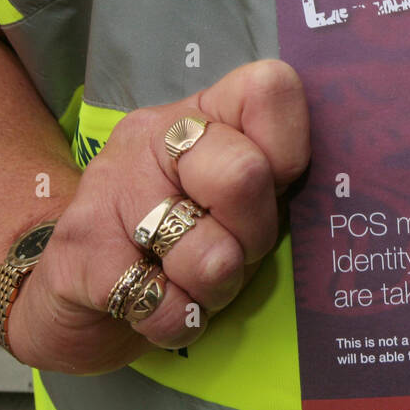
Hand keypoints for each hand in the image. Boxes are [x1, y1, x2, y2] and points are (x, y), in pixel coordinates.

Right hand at [9, 60, 309, 372]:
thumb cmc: (178, 244)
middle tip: (233, 253)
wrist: (73, 296)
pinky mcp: (77, 254)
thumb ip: (276, 187)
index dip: (288, 152)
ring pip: (206, 252)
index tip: (275, 189)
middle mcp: (153, 136)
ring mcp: (109, 189)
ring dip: (214, 289)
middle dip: (252, 237)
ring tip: (192, 284)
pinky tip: (159, 308)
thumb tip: (336, 193)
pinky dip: (176, 321)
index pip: (271, 88)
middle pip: (245, 176)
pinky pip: (162, 302)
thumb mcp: (236, 205)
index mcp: (203, 113)